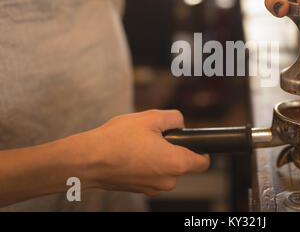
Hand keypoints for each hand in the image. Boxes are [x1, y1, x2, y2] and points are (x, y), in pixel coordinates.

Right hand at [85, 110, 209, 195]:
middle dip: (173, 149)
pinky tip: (131, 153)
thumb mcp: (151, 117)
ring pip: (165, 169)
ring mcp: (152, 188)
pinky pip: (151, 175)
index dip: (201, 150)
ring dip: (158, 157)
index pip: (203, 162)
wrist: (87, 160)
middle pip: (182, 164)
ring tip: (138, 143)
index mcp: (176, 163)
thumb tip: (180, 123)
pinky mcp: (139, 190)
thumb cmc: (117, 140)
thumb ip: (174, 118)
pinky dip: (146, 164)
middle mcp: (167, 181)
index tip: (193, 142)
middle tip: (155, 136)